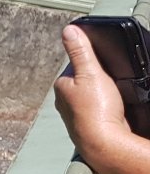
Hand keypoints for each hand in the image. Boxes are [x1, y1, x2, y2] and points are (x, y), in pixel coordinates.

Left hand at [55, 24, 130, 155]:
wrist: (104, 142)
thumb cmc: (96, 110)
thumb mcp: (91, 72)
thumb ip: (80, 51)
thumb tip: (69, 30)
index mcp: (61, 85)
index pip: (77, 64)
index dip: (94, 62)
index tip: (104, 66)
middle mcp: (64, 100)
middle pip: (85, 79)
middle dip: (99, 78)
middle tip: (110, 84)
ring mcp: (75, 113)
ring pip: (92, 94)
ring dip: (104, 93)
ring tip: (112, 97)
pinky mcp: (87, 122)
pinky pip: (98, 107)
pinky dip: (106, 105)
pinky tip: (112, 108)